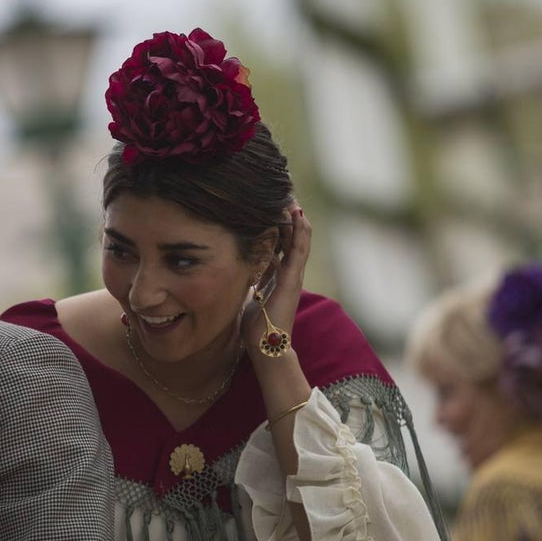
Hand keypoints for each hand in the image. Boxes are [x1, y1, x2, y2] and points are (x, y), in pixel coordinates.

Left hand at [242, 203, 310, 355]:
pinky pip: (299, 250)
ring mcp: (293, 276)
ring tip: (294, 198)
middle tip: (285, 194)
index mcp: (279, 275)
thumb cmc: (256, 325)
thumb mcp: (250, 295)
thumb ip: (250, 282)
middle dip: (290, 217)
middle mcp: (289, 273)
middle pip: (293, 237)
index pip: (283, 243)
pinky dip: (301, 232)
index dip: (281, 224)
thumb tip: (240, 273)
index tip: (274, 205)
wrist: (264, 346)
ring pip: (300, 240)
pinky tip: (299, 215)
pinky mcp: (292, 279)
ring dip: (298, 219)